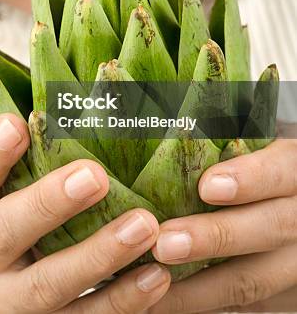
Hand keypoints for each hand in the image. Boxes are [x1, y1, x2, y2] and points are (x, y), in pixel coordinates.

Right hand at [0, 113, 170, 312]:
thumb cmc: (1, 242)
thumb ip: (18, 163)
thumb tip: (68, 96)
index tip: (17, 124)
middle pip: (6, 231)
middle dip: (49, 202)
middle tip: (93, 175)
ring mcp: (10, 305)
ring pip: (50, 283)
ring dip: (99, 254)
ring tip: (144, 225)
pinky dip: (121, 300)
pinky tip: (155, 276)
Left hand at [148, 137, 296, 312]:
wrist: (291, 210)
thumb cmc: (255, 171)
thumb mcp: (256, 151)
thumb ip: (223, 148)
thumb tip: (160, 138)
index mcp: (294, 170)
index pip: (280, 171)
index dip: (248, 179)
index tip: (207, 186)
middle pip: (269, 228)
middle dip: (214, 238)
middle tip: (165, 242)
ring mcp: (295, 261)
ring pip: (254, 278)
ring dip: (199, 286)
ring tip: (152, 278)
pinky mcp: (282, 294)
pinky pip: (244, 304)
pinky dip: (200, 303)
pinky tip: (161, 300)